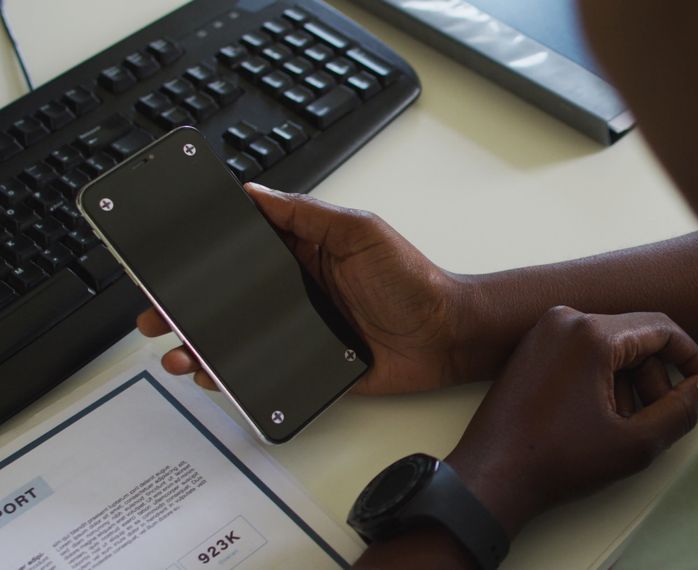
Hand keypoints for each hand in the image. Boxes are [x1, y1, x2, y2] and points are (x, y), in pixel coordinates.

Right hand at [137, 183, 478, 394]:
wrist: (446, 336)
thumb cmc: (413, 278)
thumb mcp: (360, 231)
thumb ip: (307, 213)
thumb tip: (255, 192)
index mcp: (304, 252)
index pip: (242, 250)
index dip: (203, 256)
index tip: (167, 259)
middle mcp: (296, 290)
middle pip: (227, 297)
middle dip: (185, 305)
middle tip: (154, 312)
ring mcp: (298, 330)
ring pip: (235, 337)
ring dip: (200, 344)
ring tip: (176, 349)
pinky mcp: (308, 366)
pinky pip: (262, 371)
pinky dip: (233, 376)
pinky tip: (212, 376)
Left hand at [444, 307, 697, 535]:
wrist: (491, 477)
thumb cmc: (558, 460)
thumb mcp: (635, 443)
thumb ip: (679, 412)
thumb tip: (696, 387)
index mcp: (591, 333)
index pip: (660, 328)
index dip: (690, 357)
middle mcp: (565, 319)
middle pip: (634, 339)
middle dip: (654, 378)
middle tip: (657, 419)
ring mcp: (543, 332)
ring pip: (608, 347)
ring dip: (626, 382)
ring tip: (621, 425)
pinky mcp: (531, 349)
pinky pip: (581, 352)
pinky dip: (600, 380)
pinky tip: (596, 417)